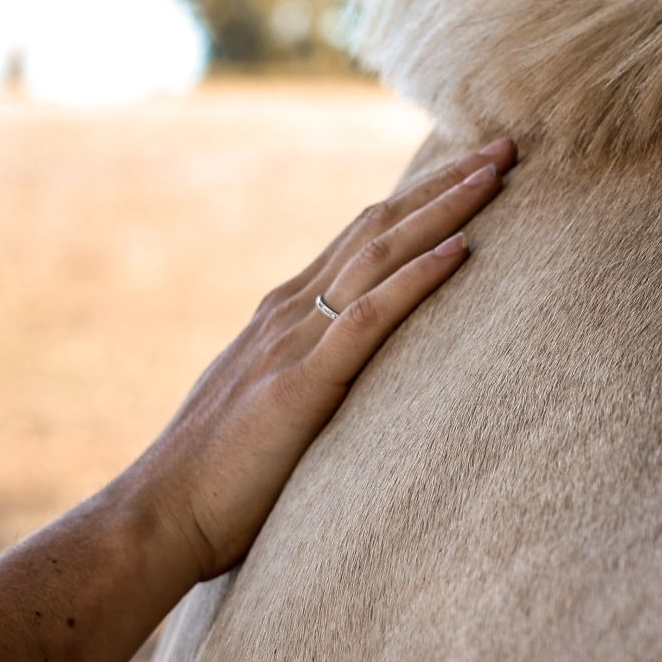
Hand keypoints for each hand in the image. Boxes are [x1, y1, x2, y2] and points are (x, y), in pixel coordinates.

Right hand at [115, 137, 515, 581]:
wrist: (158, 516)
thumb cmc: (217, 479)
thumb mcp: (268, 405)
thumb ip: (305, 376)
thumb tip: (344, 374)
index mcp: (284, 315)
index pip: (362, 236)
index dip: (417, 198)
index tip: (469, 167)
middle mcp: (290, 312)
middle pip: (379, 227)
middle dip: (443, 183)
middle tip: (503, 145)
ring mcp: (294, 342)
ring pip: (380, 255)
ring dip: (443, 210)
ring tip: (495, 174)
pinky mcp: (302, 383)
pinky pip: (370, 318)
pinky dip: (418, 279)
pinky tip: (461, 250)